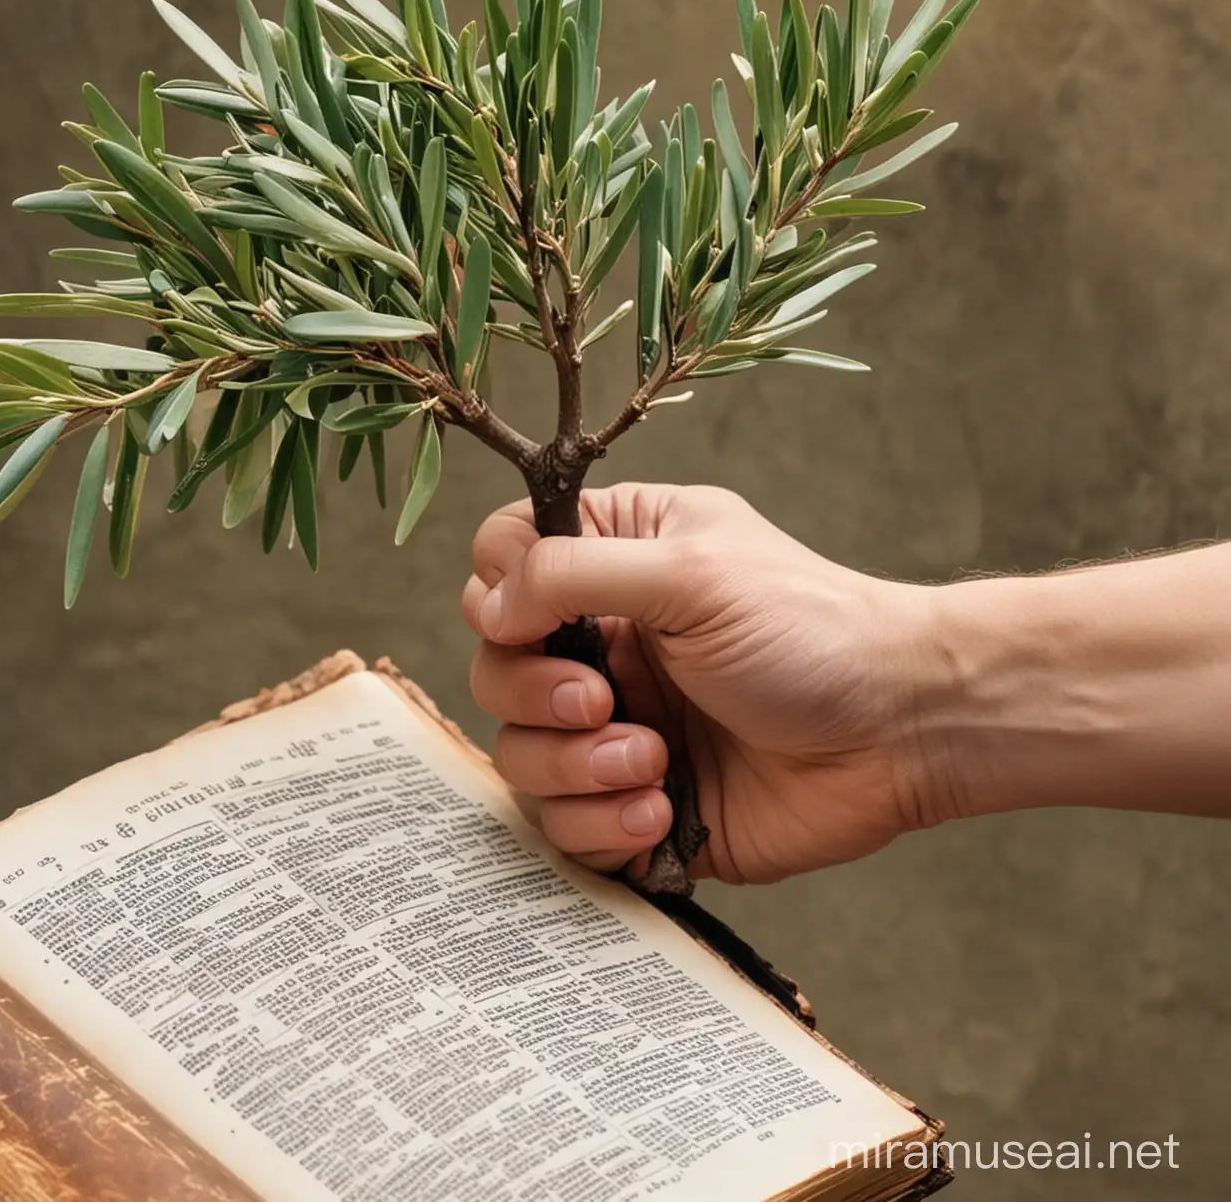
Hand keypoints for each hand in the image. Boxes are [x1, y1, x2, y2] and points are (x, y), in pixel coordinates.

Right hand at [461, 483, 943, 884]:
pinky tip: (662, 809)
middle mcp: (604, 641)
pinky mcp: (637, 803)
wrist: (902, 733)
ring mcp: (616, 726)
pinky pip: (566, 829)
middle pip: (492, 670)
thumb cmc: (811, 631)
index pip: (498, 565)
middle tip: (605, 701)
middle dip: (535, 696)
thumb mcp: (689, 570)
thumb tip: (489, 606)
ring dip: (573, 768)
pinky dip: (601, 826)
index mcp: (613, 560)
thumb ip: (572, 572)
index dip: (499, 597)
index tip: (538, 620)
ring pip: (520, 757)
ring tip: (652, 760)